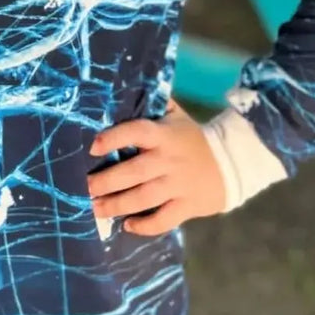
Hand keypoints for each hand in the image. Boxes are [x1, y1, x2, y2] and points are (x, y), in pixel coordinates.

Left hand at [87, 99, 226, 235]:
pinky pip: (164, 220)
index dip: (114, 137)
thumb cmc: (192, 138)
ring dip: (116, 205)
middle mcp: (169, 160)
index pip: (137, 132)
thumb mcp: (176, 115)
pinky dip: (146, 226)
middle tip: (82, 189)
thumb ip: (153, 104)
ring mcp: (179, 185)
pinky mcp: (188, 206)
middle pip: (134, 172)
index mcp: (164, 135)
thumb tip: (124, 88)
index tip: (92, 146)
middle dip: (105, 181)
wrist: (232, 162)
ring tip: (94, 210)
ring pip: (144, 198)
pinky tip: (127, 225)